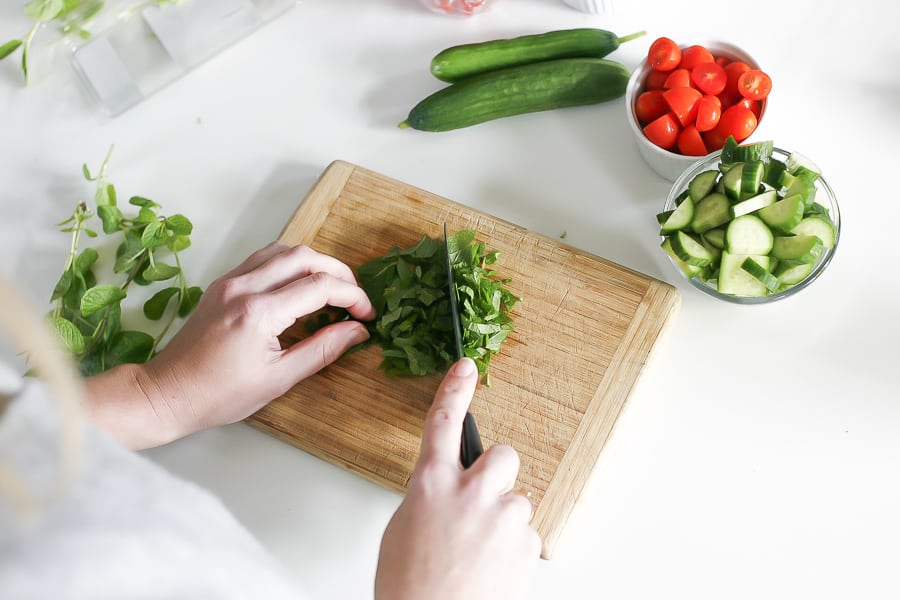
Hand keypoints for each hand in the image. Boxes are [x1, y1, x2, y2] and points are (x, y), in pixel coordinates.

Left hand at [85, 242, 374, 448]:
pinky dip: (290, 264)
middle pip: (305, 257)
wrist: (168, 393)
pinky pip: (263, 259)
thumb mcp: (278, 379)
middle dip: (339, 273)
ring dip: (315, 263)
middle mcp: (243, 288)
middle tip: (356, 299)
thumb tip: (357, 331)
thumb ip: (322, 350)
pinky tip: (301, 285)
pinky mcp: (222, 283)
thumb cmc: (219, 395)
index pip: (320, 287)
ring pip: (283, 250)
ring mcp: (229, 281)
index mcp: (259, 314)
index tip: (367, 315)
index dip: (353, 297)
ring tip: (333, 289)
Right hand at [375, 358, 540, 599]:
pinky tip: (490, 568)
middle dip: (497, 472)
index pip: (443, 421)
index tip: (467, 367)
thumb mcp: (403, 530)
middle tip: (483, 499)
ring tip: (479, 552)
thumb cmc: (410, 587)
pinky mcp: (525, 543)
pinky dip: (511, 549)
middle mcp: (470, 492)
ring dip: (502, 519)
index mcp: (431, 484)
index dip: (455, 389)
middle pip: (502, 454)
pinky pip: (525, 534)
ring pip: (516, 500)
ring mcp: (501, 516)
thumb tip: (446, 495)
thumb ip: (429, 499)